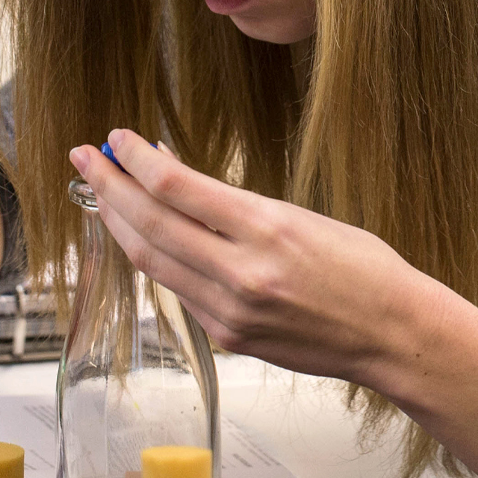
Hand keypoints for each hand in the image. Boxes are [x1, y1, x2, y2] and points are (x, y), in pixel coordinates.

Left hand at [70, 129, 466, 386]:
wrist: (393, 334)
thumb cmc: (364, 270)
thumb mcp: (305, 218)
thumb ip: (238, 208)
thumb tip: (178, 183)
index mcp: (267, 229)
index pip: (175, 187)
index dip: (134, 159)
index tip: (115, 139)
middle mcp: (241, 272)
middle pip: (149, 223)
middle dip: (107, 187)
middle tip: (84, 160)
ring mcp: (230, 310)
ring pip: (151, 261)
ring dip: (119, 224)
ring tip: (101, 195)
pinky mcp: (227, 337)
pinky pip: (178, 291)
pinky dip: (157, 259)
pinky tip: (148, 238)